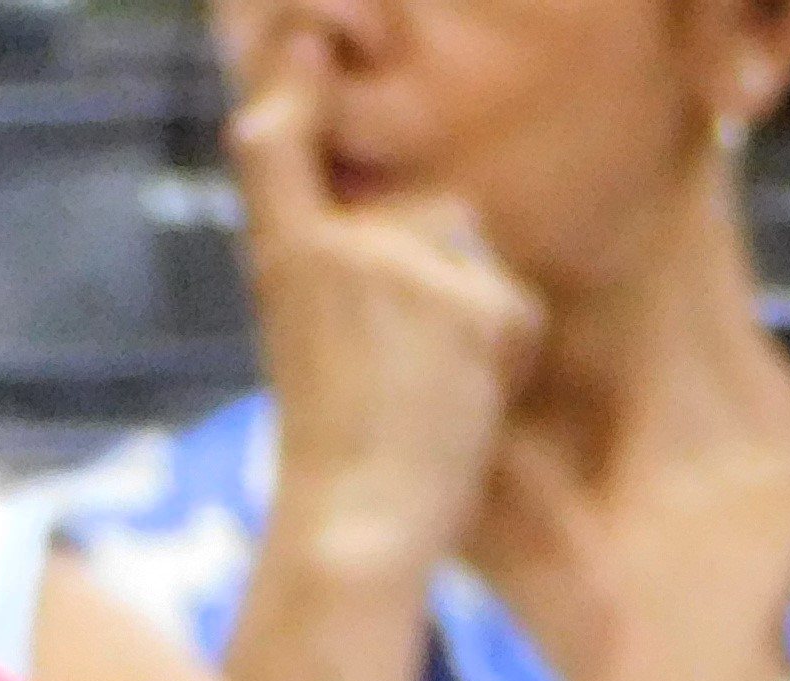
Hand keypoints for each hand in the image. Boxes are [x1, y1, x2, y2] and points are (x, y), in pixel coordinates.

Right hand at [230, 28, 537, 597]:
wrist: (355, 523)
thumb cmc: (332, 452)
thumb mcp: (305, 344)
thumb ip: (337, 268)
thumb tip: (416, 218)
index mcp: (285, 259)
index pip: (277, 146)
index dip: (292, 83)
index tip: (308, 41)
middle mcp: (342, 246)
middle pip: (429, 215)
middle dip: (435, 276)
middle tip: (393, 372)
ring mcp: (408, 267)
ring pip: (471, 257)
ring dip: (469, 317)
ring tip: (425, 392)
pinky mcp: (471, 299)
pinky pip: (512, 306)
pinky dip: (501, 356)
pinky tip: (459, 404)